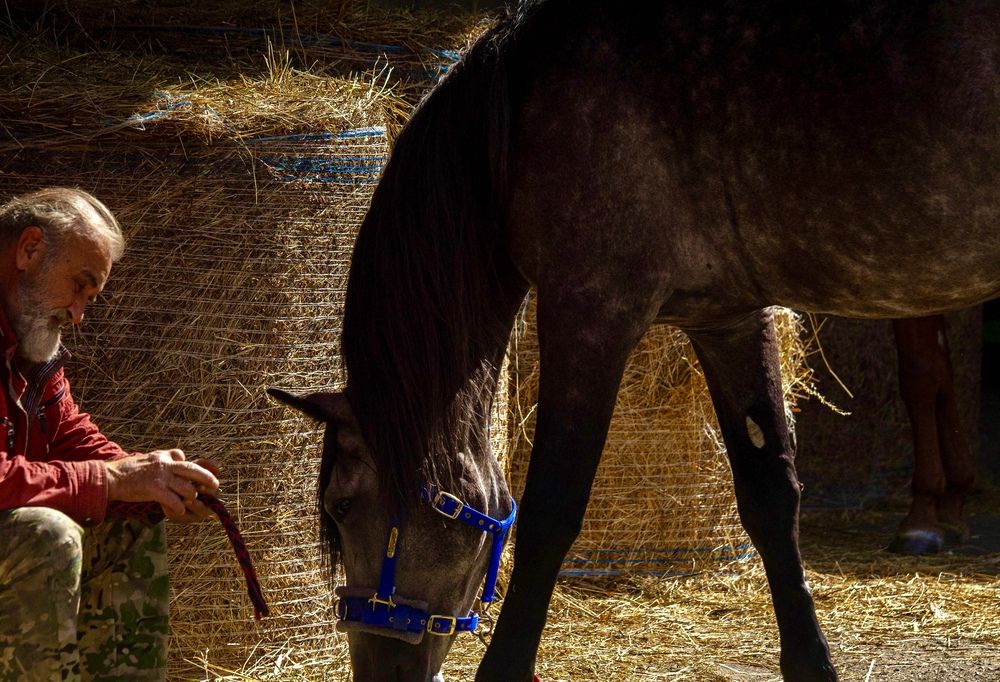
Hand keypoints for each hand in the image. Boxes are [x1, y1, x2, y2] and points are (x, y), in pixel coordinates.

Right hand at [105, 449, 221, 523]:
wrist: (108, 478)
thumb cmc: (128, 471)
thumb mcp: (149, 458)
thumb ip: (165, 458)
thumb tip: (180, 456)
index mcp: (163, 456)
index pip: (183, 457)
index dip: (195, 466)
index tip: (204, 473)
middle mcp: (165, 464)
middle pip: (193, 470)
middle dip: (207, 478)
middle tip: (215, 486)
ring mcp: (160, 476)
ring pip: (186, 487)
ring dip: (191, 497)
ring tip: (189, 502)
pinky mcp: (153, 489)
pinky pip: (173, 500)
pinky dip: (178, 507)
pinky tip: (177, 511)